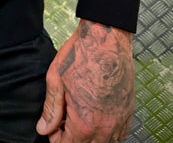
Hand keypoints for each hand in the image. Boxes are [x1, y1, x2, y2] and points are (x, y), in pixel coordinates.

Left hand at [36, 19, 133, 141]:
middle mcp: (105, 128)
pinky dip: (106, 132)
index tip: (52, 125)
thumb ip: (50, 109)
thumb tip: (43, 129)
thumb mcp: (56, 80)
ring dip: (89, 136)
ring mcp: (119, 121)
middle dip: (71, 138)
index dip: (55, 138)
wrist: (106, 39)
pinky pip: (119, 135)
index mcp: (84, 123)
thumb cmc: (80, 56)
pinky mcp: (128, 112)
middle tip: (63, 120)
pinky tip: (96, 117)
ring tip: (78, 116)